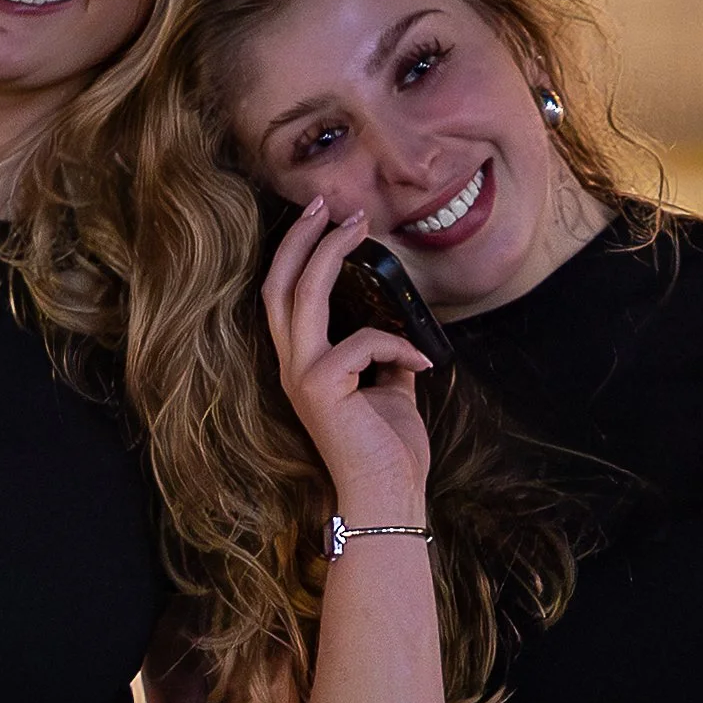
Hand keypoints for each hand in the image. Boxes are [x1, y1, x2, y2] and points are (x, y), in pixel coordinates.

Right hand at [262, 197, 432, 523]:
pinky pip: (363, 341)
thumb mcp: (388, 390)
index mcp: (305, 365)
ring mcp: (302, 376)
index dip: (299, 253)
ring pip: (303, 295)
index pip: (286, 296)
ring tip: (357, 227)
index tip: (325, 219)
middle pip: (280, 285)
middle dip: (301, 238)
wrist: (390, 499)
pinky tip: (422, 364)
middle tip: (326, 203)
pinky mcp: (320, 389)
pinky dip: (397, 344)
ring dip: (329, 254)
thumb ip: (385, 357)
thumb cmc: (389, 451)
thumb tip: (400, 334)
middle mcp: (293, 366)